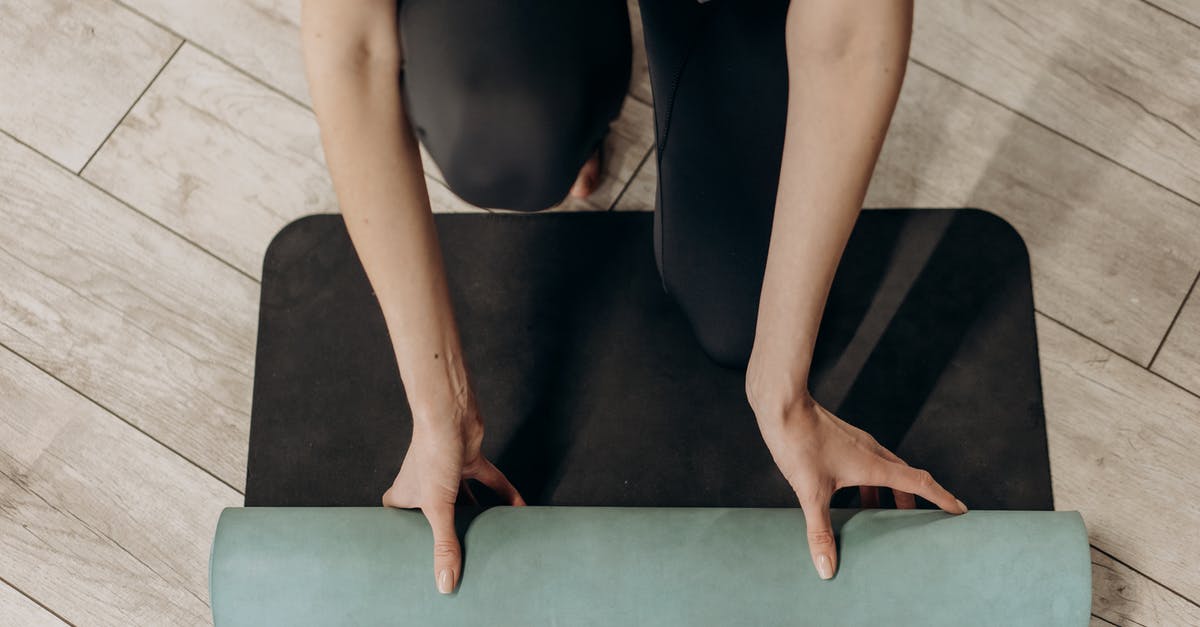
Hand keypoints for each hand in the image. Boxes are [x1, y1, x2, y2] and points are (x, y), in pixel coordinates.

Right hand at [382, 389, 524, 593]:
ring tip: (490, 538)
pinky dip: (505, 494)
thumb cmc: (433, 453)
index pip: (399, 519)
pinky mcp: (470, 459)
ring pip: (465, 499)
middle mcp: (424, 483)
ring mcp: (448, 471)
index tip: (414, 554)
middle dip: (448, 531)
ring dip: (479, 515)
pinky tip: (519, 510)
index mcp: (404, 494)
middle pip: (436, 514)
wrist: (450, 412)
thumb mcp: (438, 508)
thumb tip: (446, 583)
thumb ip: (445, 545)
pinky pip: (490, 481)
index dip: (403, 535)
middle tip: (458, 555)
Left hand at [747, 380, 965, 580]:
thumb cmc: (799, 443)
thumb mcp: (811, 493)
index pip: (920, 482)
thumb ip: (820, 531)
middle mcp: (872, 451)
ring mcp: (856, 442)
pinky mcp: (841, 439)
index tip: (960, 510)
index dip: (942, 498)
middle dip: (915, 501)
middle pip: (905, 477)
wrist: (782, 404)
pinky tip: (846, 493)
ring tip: (880, 515)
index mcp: (875, 465)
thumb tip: (827, 568)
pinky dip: (868, 482)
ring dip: (889, 491)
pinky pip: (866, 463)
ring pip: (884, 469)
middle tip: (919, 524)